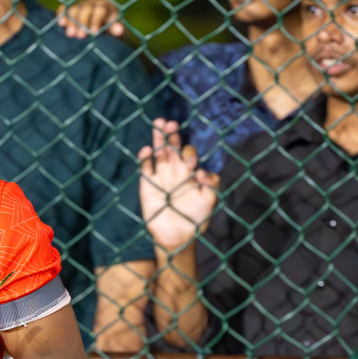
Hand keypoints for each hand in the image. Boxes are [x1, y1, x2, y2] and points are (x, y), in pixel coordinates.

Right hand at [55, 0, 124, 38]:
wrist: (102, 33)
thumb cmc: (111, 33)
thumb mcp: (117, 32)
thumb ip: (117, 30)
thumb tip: (119, 30)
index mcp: (106, 6)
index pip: (99, 10)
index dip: (96, 21)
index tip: (94, 33)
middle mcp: (93, 3)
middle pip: (86, 9)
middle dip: (82, 23)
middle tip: (80, 36)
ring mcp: (81, 5)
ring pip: (74, 9)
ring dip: (72, 22)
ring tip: (70, 34)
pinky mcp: (71, 10)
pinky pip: (65, 9)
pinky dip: (62, 15)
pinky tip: (61, 23)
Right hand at [139, 119, 217, 251]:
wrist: (177, 235)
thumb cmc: (196, 218)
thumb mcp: (210, 200)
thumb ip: (212, 184)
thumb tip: (203, 172)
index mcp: (190, 172)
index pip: (188, 154)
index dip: (189, 154)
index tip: (191, 164)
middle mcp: (175, 170)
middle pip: (172, 147)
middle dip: (171, 135)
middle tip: (170, 123)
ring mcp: (160, 175)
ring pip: (158, 152)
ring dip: (158, 139)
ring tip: (158, 124)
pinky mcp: (147, 183)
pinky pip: (145, 166)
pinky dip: (145, 157)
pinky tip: (147, 150)